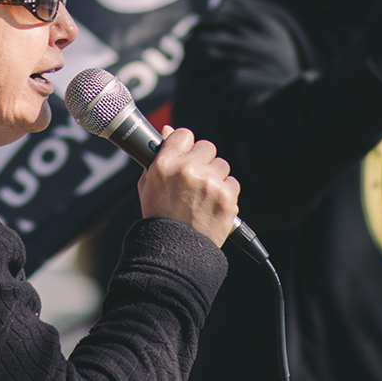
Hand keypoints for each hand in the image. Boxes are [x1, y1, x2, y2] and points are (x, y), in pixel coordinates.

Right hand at [137, 126, 239, 248]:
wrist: (176, 250)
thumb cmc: (159, 217)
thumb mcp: (149, 184)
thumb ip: (159, 156)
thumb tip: (169, 130)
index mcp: (165, 163)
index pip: (184, 134)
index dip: (186, 146)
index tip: (186, 155)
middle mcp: (187, 169)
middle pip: (207, 147)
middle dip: (203, 161)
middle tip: (196, 180)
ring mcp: (209, 183)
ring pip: (222, 165)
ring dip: (216, 177)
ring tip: (203, 196)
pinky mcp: (226, 197)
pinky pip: (232, 183)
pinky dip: (225, 193)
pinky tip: (212, 205)